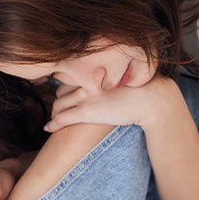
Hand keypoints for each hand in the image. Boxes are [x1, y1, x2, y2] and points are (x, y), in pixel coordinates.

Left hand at [44, 77, 164, 132]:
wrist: (149, 98)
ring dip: (55, 114)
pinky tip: (49, 128)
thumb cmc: (139, 89)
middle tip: (57, 111)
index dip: (62, 90)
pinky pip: (62, 118)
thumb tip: (100, 83)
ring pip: (58, 106)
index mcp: (92, 71)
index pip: (66, 79)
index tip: (62, 97)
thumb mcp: (120, 78)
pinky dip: (53, 124)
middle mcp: (86, 81)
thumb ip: (106, 78)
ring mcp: (85, 96)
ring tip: (55, 120)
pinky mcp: (87, 111)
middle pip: (60, 92)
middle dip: (58, 103)